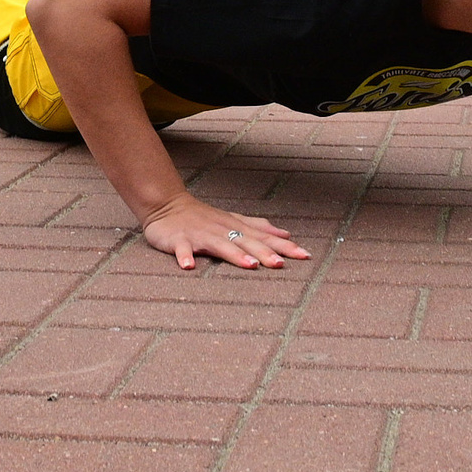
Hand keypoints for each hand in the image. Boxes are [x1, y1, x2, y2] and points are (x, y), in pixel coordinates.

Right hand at [140, 193, 310, 269]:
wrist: (167, 205)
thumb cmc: (204, 217)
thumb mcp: (234, 220)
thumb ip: (260, 227)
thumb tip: (286, 234)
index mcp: (236, 227)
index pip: (265, 238)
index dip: (284, 247)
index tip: (305, 256)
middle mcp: (222, 230)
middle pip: (247, 242)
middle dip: (265, 253)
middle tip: (281, 265)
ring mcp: (201, 235)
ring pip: (220, 245)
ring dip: (235, 255)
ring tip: (249, 265)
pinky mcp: (179, 240)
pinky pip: (182, 249)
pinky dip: (185, 257)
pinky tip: (189, 266)